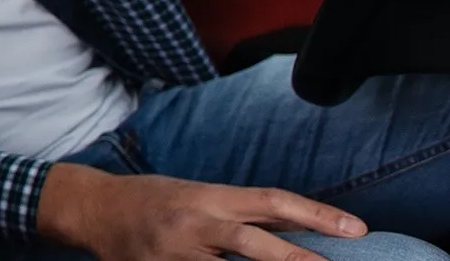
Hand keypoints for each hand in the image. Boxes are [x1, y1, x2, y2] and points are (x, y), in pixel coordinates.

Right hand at [38, 163, 365, 260]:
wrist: (93, 207)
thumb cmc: (154, 199)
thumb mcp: (199, 196)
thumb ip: (243, 214)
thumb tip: (300, 230)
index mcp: (209, 197)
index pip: (271, 202)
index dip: (316, 215)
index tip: (356, 229)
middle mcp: (195, 223)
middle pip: (256, 244)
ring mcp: (176, 254)